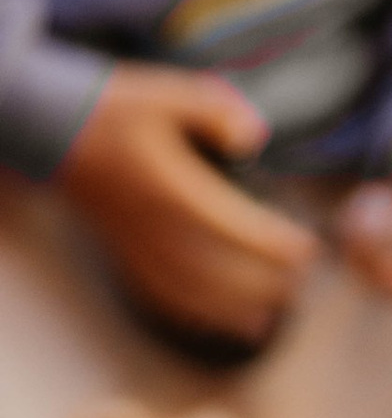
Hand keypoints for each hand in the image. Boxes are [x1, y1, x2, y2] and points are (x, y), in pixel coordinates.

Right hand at [54, 66, 318, 343]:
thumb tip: (256, 137)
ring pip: (194, 293)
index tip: (309, 250)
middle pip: (221, 270)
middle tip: (300, 287)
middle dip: (264, 285)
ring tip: (273, 318)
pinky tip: (231, 325)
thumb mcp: (166, 92)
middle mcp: (156, 224)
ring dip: (236, 310)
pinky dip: (201, 317)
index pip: (234, 226)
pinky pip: (167, 299)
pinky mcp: (128, 257)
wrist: (56, 133)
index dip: (276, 244)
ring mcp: (139, 246)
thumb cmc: (117, 110)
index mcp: (171, 186)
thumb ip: (215, 110)